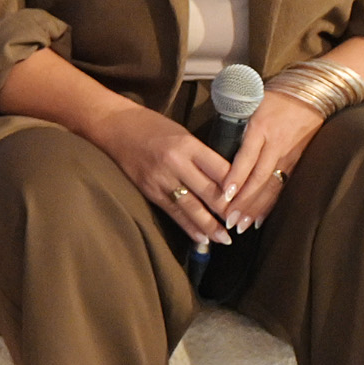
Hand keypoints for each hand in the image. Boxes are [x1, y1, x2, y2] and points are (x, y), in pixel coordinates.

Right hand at [90, 102, 243, 250]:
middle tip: (243, 224)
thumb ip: (202, 155)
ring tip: (225, 239)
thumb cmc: (152, 126)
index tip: (250, 199)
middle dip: (228, 211)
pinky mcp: (149, 190)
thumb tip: (226, 179)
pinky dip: (188, 226)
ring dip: (210, 225)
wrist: (114, 125)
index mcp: (187, 144)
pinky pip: (173, 212)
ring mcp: (160, 178)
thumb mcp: (182, 133)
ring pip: (192, 207)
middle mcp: (175, 162)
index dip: (237, 188)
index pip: (221, 170)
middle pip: (209, 192)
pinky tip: (201, 238)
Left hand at [213, 91, 327, 231]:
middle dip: (243, 201)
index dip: (236, 177)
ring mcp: (289, 155)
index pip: (247, 157)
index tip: (223, 194)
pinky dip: (271, 204)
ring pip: (271, 186)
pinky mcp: (298, 162)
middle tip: (229, 219)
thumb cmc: (274, 97)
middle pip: (258, 178)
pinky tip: (261, 219)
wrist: (311, 93)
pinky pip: (283, 187)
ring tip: (241, 224)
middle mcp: (276, 144)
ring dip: (256, 208)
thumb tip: (215, 142)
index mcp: (261, 128)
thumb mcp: (251, 103)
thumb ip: (235, 122)